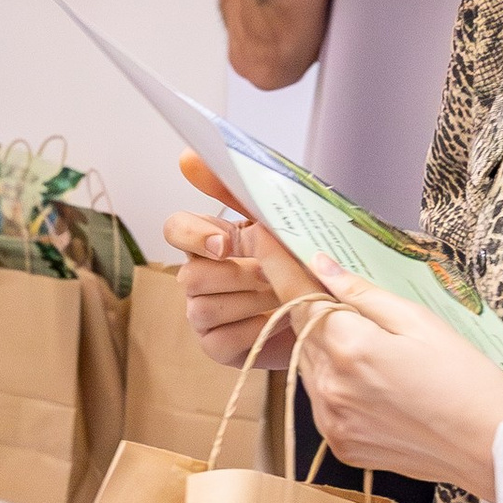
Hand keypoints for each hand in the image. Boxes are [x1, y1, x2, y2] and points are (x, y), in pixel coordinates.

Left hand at [165, 150, 502, 495]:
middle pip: (302, 331)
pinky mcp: (341, 445)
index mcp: (349, 347)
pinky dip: (337, 384)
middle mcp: (330, 386)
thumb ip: (364, 294)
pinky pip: (323, 401)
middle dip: (313, 307)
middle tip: (338, 293)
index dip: (278, 262)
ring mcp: (331, 421)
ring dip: (327, 349)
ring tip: (374, 349)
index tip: (264, 235)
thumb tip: (321, 266)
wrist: (491, 448)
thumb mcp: (421, 321)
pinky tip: (375, 383)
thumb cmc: (467, 378)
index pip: (297, 294)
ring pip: (310, 367)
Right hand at [166, 154, 300, 370]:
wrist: (327, 313)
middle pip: (193, 274)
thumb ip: (237, 190)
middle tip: (278, 276)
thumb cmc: (299, 263)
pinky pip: (222, 338)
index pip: (175, 229)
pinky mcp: (215, 346)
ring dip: (251, 301)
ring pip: (204, 306)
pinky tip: (281, 322)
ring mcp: (202, 313)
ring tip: (285, 297)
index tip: (226, 244)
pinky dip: (257, 329)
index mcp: (209, 240)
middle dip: (242, 275)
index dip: (194, 236)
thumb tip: (189, 156)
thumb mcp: (278, 224)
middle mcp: (198, 276)